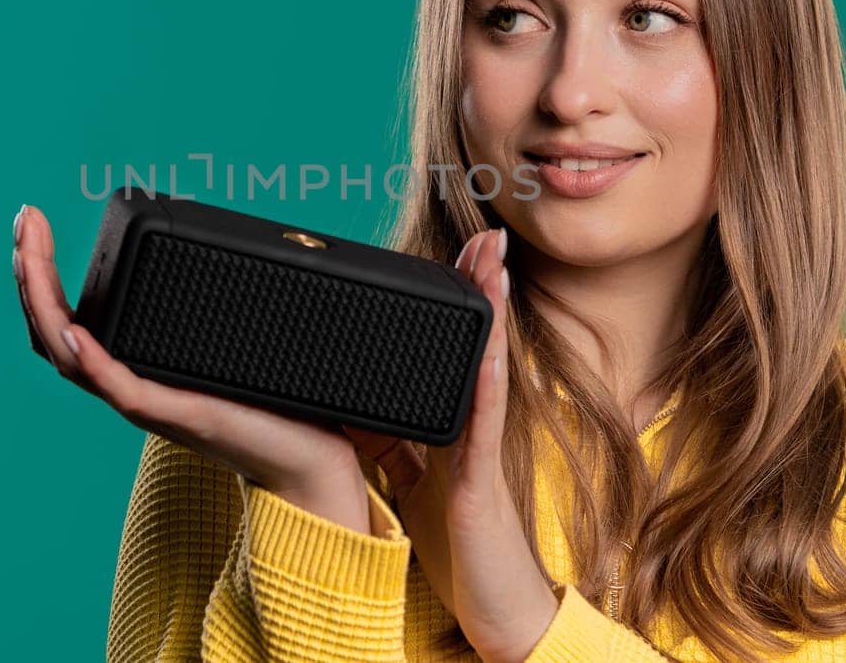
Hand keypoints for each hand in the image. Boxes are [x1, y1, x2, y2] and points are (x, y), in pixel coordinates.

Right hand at [11, 203, 370, 530]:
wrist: (311, 460)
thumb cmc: (275, 402)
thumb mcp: (229, 339)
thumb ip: (206, 303)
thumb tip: (202, 235)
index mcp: (133, 367)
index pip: (64, 322)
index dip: (38, 276)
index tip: (31, 221)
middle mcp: (129, 385)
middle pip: (53, 335)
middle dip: (30, 275)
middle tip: (24, 221)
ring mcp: (149, 403)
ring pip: (72, 360)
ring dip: (45, 307)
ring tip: (28, 259)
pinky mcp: (180, 416)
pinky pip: (123, 391)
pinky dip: (94, 362)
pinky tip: (76, 331)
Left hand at [343, 227, 558, 662]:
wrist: (495, 610)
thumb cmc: (459, 551)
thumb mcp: (411, 485)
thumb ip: (391, 445)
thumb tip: (350, 411)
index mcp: (451, 429)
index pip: (452, 353)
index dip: (459, 305)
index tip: (456, 255)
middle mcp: (472, 431)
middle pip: (477, 346)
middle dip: (482, 290)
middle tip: (485, 235)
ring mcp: (482, 453)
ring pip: (488, 370)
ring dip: (493, 315)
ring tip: (494, 263)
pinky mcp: (481, 481)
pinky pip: (485, 422)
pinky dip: (487, 379)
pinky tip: (489, 345)